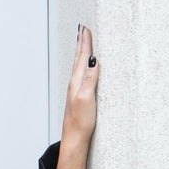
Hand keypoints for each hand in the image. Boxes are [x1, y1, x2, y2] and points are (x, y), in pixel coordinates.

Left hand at [64, 24, 98, 141]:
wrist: (74, 139)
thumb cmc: (80, 122)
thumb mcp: (87, 98)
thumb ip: (89, 79)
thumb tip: (93, 60)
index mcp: (76, 82)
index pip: (82, 58)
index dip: (85, 43)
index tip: (85, 29)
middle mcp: (74, 85)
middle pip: (78, 59)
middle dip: (82, 44)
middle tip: (82, 30)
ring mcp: (76, 91)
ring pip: (78, 67)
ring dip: (81, 53)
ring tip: (83, 43)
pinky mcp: (79, 98)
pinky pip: (81, 76)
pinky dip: (83, 66)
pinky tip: (84, 69)